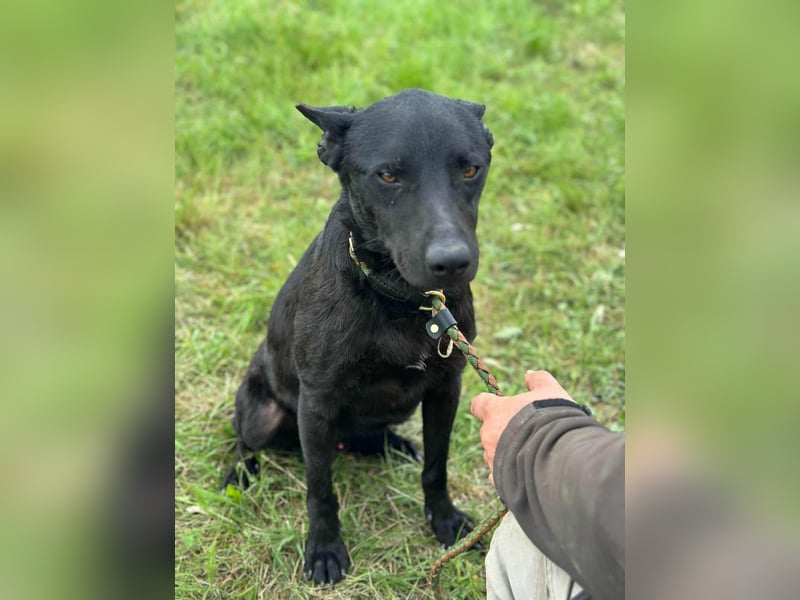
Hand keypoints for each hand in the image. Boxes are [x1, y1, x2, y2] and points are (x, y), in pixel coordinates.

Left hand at [470, 370, 572, 485]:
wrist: (559, 455)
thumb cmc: (553, 419)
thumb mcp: (551, 392)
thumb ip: (538, 380)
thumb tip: (529, 375)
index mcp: (495, 411)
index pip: (479, 404)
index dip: (487, 404)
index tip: (498, 406)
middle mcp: (488, 435)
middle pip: (489, 430)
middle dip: (503, 431)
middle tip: (526, 432)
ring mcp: (492, 459)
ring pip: (494, 454)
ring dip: (506, 452)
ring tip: (531, 452)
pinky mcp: (500, 480)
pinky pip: (498, 476)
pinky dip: (509, 474)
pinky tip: (525, 471)